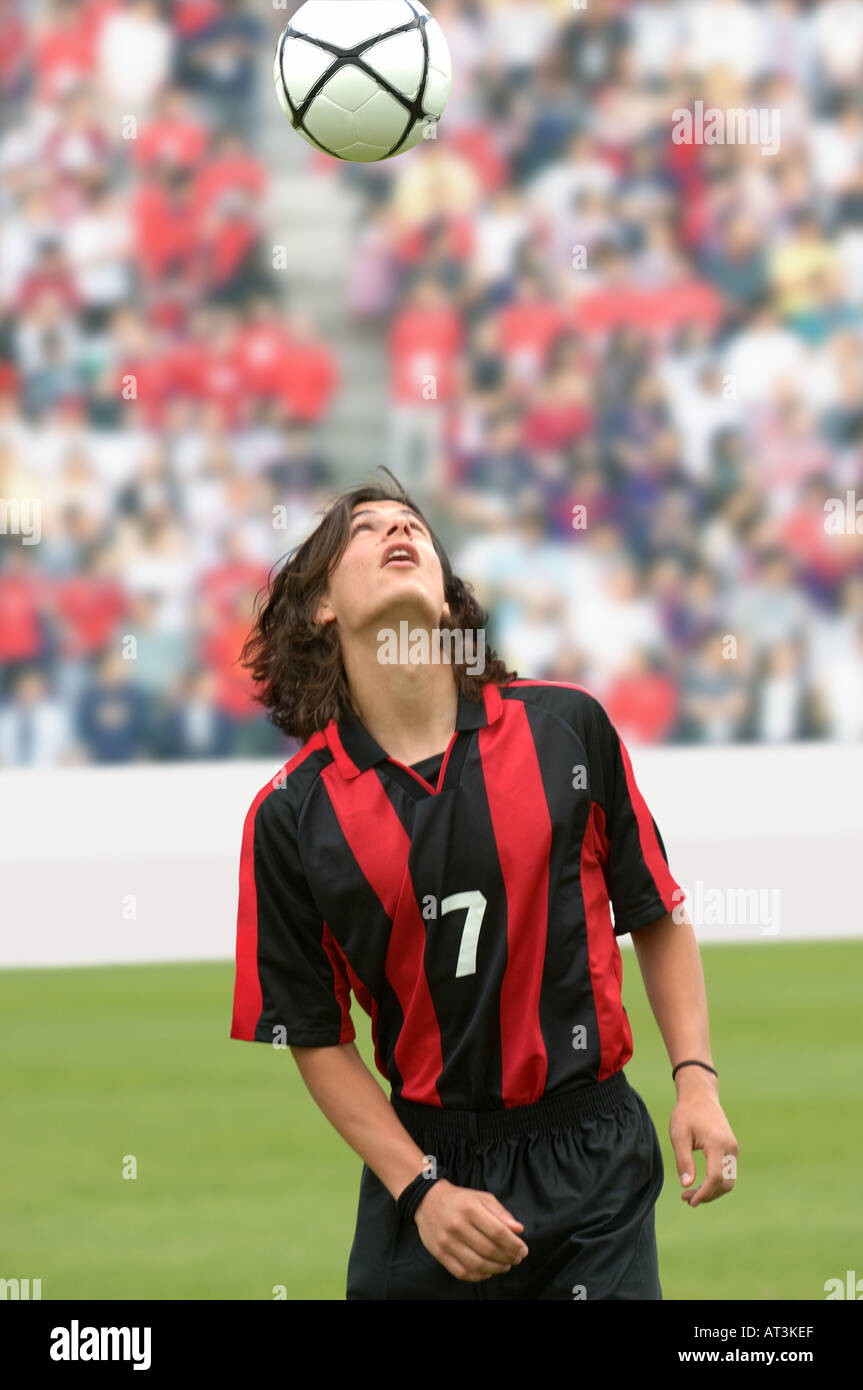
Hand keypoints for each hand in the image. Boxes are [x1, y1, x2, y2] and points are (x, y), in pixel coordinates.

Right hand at [413, 1180, 528, 1281]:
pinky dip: (479, 1276)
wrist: (427, 1201)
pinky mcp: (439, 1254)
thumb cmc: (460, 1200)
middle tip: (517, 1259)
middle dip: (508, 1257)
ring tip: (505, 1266)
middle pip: (488, 1249)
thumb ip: (501, 1213)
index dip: (514, 1244)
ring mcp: (446, 1241)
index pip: (498, 1232)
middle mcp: (457, 1226)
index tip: (524, 1250)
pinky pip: (462, 1272)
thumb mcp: (482, 1198)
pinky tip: (488, 1271)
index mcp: (470, 1208)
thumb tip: (518, 1230)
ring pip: (477, 1264)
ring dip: (496, 1268)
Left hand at [670, 1071, 738, 1207]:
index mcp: (717, 1143)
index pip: (715, 1177)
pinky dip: (716, 1182)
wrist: (700, 1095)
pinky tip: (700, 1184)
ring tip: (691, 1194)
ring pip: (729, 1180)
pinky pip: (728, 1172)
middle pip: (725, 1183)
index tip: (689, 1200)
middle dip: (707, 1195)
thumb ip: (683, 1160)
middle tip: (686, 1199)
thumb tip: (686, 1184)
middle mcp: (730, 1147)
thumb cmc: (686, 1113)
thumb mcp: (679, 1135)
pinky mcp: (732, 1149)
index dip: (704, 1192)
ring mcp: (733, 1148)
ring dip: (712, 1191)